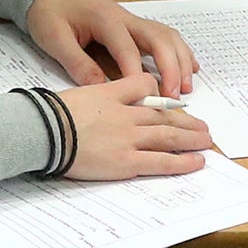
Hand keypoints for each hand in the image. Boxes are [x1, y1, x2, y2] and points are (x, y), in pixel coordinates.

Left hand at [25, 0, 200, 97]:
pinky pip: (164, 36)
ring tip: (186, 86)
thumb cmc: (50, 11)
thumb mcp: (54, 38)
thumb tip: (99, 87)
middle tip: (173, 95)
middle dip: (171, 67)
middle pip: (159, 39)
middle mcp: (125, 18)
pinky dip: (180, 52)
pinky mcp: (134, 26)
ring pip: (167, 37)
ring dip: (180, 61)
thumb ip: (77, 62)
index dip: (136, 73)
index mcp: (105, 20)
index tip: (144, 96)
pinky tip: (190, 67)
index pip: (127, 48)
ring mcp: (132, 20)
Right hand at [52, 73, 214, 180]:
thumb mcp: (76, 92)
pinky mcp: (125, 161)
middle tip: (202, 127)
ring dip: (191, 139)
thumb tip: (98, 100)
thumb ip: (95, 94)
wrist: (42, 131)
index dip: (158, 94)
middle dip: (186, 121)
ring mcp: (128, 137)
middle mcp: (126, 114)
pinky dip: (181, 162)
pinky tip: (196, 162)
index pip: (144, 85)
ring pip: (168, 135)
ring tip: (205, 141)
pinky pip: (160, 161)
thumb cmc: (50, 114)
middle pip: (163, 114)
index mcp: (112, 93)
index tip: (168, 102)